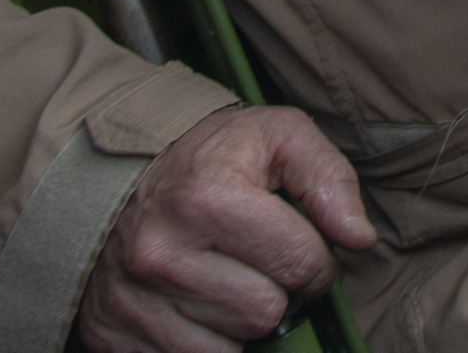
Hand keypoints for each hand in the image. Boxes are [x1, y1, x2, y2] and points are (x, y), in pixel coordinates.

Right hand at [76, 107, 376, 352]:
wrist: (108, 178)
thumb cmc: (205, 158)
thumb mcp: (274, 136)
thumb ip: (327, 177)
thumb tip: (358, 237)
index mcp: (205, 198)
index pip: (300, 263)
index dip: (316, 260)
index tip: (300, 246)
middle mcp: (161, 253)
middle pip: (266, 312)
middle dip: (275, 290)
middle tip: (256, 262)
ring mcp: (132, 300)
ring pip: (232, 346)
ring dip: (240, 319)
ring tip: (223, 279)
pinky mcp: (113, 336)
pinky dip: (206, 342)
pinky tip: (196, 305)